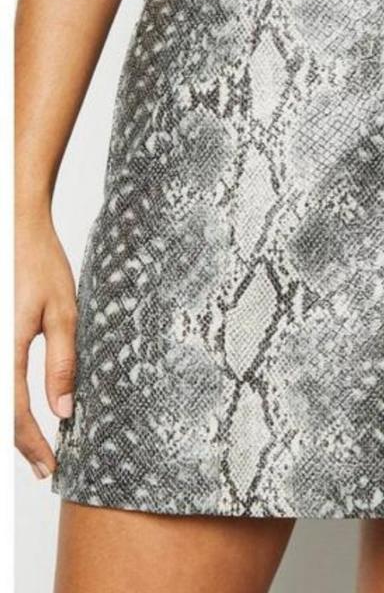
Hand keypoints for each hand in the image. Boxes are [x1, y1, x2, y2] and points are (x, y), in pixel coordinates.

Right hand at [15, 211, 76, 479]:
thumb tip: (64, 411)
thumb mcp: (63, 313)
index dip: (33, 445)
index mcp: (5, 351)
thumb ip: (62, 363)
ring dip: (10, 425)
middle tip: (44, 464)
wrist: (14, 231)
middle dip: (20, 443)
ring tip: (34, 445)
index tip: (51, 465)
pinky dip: (5, 401)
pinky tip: (17, 410)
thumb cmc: (40, 266)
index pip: (14, 415)